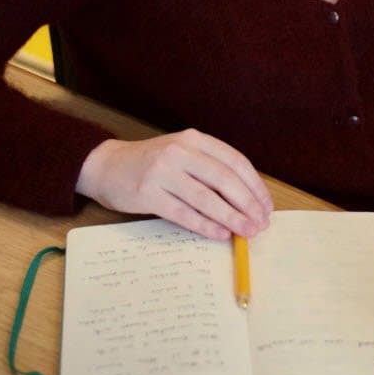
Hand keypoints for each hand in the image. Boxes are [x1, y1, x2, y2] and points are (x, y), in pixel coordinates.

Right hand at [76, 129, 273, 239]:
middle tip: (261, 223)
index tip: (266, 205)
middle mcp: (180, 151)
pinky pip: (183, 213)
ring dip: (231, 218)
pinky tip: (220, 234)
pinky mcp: (148, 193)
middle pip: (224, 179)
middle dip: (248, 204)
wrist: (107, 165)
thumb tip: (247, 199)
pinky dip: (205, 225)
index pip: (235, 161)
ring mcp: (163, 171)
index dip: (254, 185)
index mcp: (194, 139)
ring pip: (206, 198)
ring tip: (247, 231)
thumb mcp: (183, 154)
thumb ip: (210, 168)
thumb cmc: (152, 162)